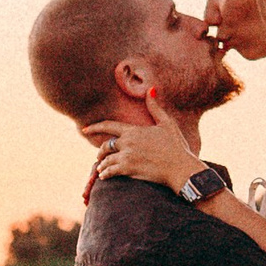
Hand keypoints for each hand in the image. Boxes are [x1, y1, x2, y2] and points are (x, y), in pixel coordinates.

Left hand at [84, 95, 204, 194]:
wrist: (180, 167)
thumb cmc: (176, 146)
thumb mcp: (167, 123)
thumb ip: (155, 108)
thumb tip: (151, 90)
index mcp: (134, 130)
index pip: (108, 126)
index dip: (94, 127)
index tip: (84, 130)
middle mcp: (127, 143)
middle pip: (105, 146)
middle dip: (100, 152)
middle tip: (99, 157)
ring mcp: (127, 157)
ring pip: (106, 160)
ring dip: (102, 165)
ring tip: (101, 169)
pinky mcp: (129, 170)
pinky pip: (110, 171)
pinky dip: (105, 174)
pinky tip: (104, 176)